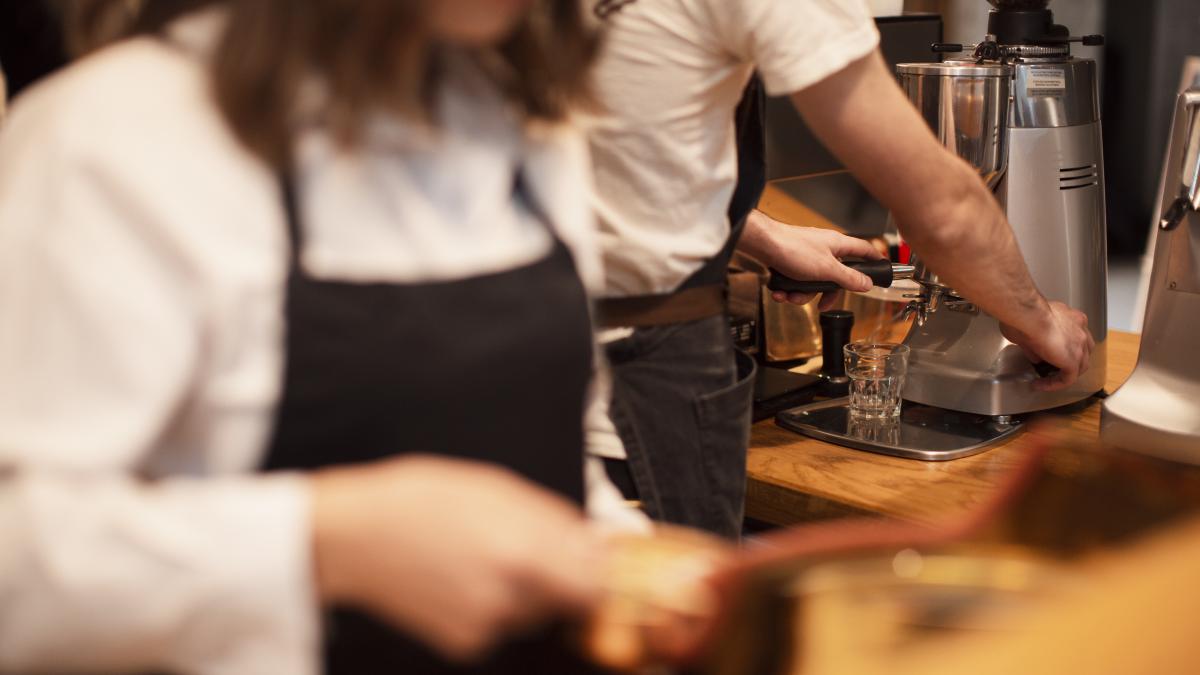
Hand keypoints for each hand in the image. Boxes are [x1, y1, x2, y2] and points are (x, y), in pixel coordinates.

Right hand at [311, 456, 603, 659]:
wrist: (355, 537)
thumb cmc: (421, 500)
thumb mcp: (500, 489)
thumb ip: (558, 522)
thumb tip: (602, 544)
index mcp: (523, 556)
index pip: (597, 589)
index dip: (599, 573)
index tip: (593, 558)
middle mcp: (509, 600)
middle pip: (568, 600)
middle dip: (561, 573)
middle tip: (525, 542)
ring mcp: (486, 627)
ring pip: (536, 612)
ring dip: (528, 588)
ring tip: (486, 553)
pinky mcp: (465, 644)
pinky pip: (503, 624)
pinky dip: (497, 603)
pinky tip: (465, 575)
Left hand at [738, 210, 883, 310]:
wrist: (762, 244)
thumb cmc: (793, 249)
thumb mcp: (827, 269)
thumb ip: (848, 278)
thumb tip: (867, 283)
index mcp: (838, 245)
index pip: (863, 250)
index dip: (874, 259)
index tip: (881, 268)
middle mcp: (824, 248)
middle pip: (835, 276)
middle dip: (825, 293)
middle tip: (822, 304)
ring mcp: (807, 255)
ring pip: (813, 282)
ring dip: (802, 294)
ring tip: (791, 296)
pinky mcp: (791, 261)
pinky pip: (797, 281)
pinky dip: (789, 289)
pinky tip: (781, 293)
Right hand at [1000, 300, 1094, 391]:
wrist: (1028, 315)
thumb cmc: (1023, 314)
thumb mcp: (1031, 326)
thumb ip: (1036, 344)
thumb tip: (1036, 357)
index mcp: (1072, 317)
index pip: (1075, 336)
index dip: (1064, 347)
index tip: (1049, 352)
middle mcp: (1080, 329)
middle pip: (1083, 351)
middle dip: (1069, 361)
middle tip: (1052, 368)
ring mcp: (1080, 345)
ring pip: (1080, 366)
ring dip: (1064, 374)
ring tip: (1048, 380)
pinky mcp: (1073, 360)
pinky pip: (1067, 378)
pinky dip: (1055, 384)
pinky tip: (1041, 385)